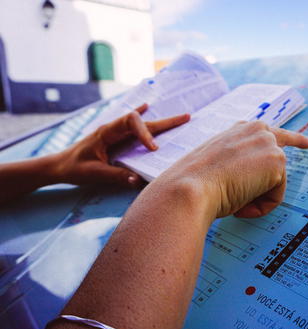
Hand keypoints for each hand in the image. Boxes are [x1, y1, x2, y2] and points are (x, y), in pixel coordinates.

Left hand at [56, 104, 189, 187]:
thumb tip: (138, 180)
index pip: (131, 123)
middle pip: (142, 121)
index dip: (145, 133)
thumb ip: (116, 175)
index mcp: (107, 132)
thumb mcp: (94, 173)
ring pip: (141, 124)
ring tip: (180, 118)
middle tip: (186, 118)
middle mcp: (113, 128)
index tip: (154, 149)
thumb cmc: (74, 168)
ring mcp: (114, 132)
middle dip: (165, 121)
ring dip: (160, 121)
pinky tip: (147, 106)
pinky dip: (141, 116)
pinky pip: (131, 125)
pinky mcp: (114, 138)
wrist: (58, 165)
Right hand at [157, 121, 307, 220]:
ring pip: (273, 183)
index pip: (272, 133)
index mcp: (241, 128)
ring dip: (255, 198)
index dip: (294, 140)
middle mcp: (258, 129)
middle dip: (268, 186)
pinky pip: (276, 196)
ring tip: (232, 198)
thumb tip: (248, 179)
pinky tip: (240, 203)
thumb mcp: (215, 164)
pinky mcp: (277, 162)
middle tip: (261, 191)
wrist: (189, 189)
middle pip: (279, 162)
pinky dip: (260, 207)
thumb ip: (236, 162)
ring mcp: (269, 144)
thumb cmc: (195, 182)